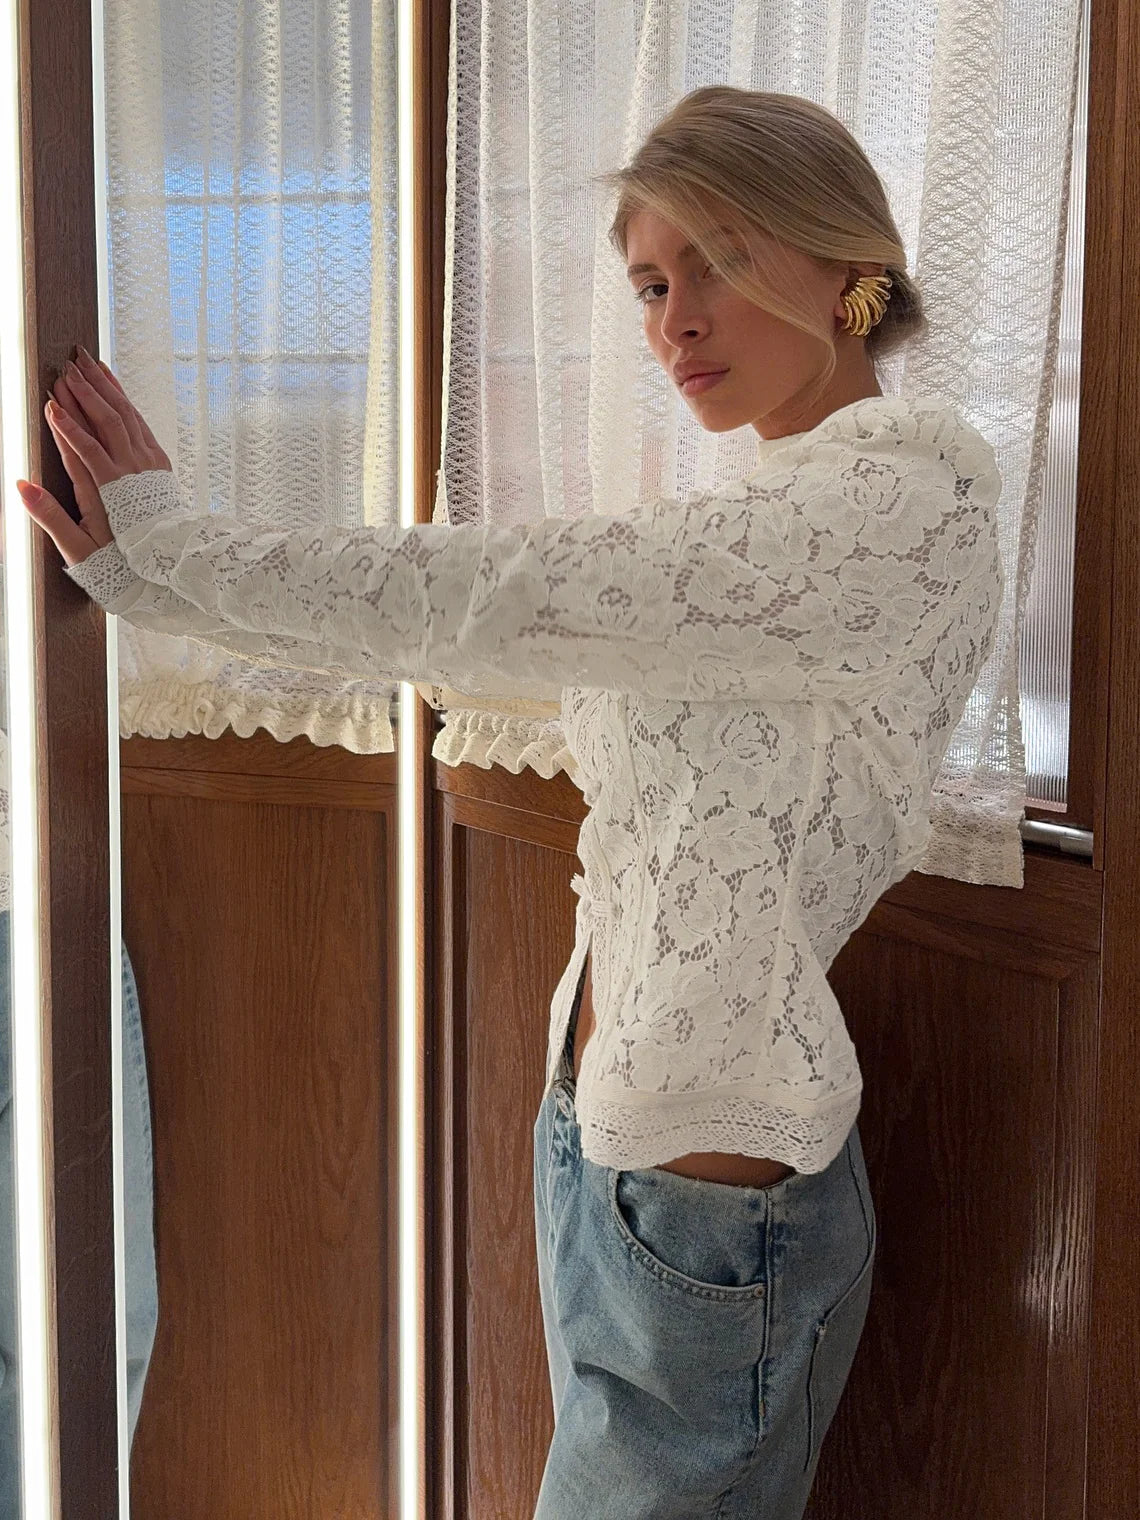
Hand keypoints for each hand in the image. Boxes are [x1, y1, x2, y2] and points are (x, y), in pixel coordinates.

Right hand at [15, 348, 171, 566]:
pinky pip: (141, 424)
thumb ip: (49, 517)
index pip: (84, 449)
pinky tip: (114, 386)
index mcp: (109, 491)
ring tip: (87, 362)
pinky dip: (125, 401)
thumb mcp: (79, 549)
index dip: (67, 424)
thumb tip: (22, 486)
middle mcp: (131, 472)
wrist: (168, 563)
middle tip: (66, 367)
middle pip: (107, 424)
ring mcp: (147, 465)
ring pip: (127, 417)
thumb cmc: (119, 560)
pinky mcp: (157, 463)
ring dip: (106, 388)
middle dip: (86, 393)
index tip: (51, 400)